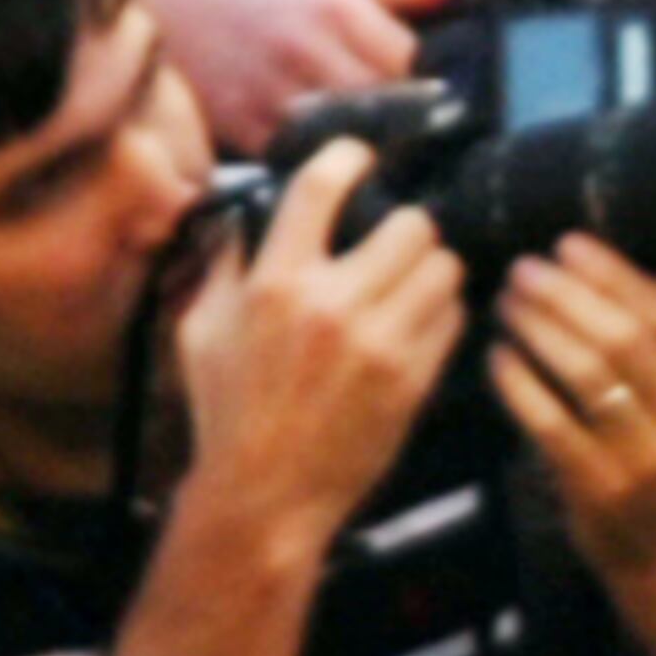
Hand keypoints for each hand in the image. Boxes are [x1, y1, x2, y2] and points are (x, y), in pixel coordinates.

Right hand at [123, 0, 449, 158]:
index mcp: (334, 8)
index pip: (408, 60)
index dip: (438, 83)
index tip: (459, 98)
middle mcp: (304, 53)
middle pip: (381, 106)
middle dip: (411, 123)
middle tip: (438, 139)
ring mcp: (272, 97)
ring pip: (343, 141)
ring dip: (373, 153)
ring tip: (400, 162)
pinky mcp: (245, 131)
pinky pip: (299, 161)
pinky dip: (324, 167)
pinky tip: (345, 172)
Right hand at [174, 136, 466, 554]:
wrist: (263, 498)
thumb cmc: (226, 415)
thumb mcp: (201, 332)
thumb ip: (227, 266)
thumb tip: (246, 215)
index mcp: (275, 285)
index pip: (323, 187)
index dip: (350, 157)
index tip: (360, 159)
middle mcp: (332, 307)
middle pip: (412, 224)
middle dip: (405, 228)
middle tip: (393, 243)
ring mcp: (380, 344)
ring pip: (444, 266)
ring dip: (430, 269)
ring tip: (410, 283)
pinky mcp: (412, 380)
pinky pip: (454, 316)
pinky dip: (442, 312)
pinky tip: (417, 322)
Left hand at [488, 237, 655, 593]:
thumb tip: (649, 274)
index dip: (611, 272)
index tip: (567, 244)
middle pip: (622, 334)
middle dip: (566, 293)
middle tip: (523, 269)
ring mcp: (647, 454)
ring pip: (587, 372)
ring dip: (539, 328)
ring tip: (506, 304)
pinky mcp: (601, 488)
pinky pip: (552, 421)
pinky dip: (520, 382)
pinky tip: (498, 357)